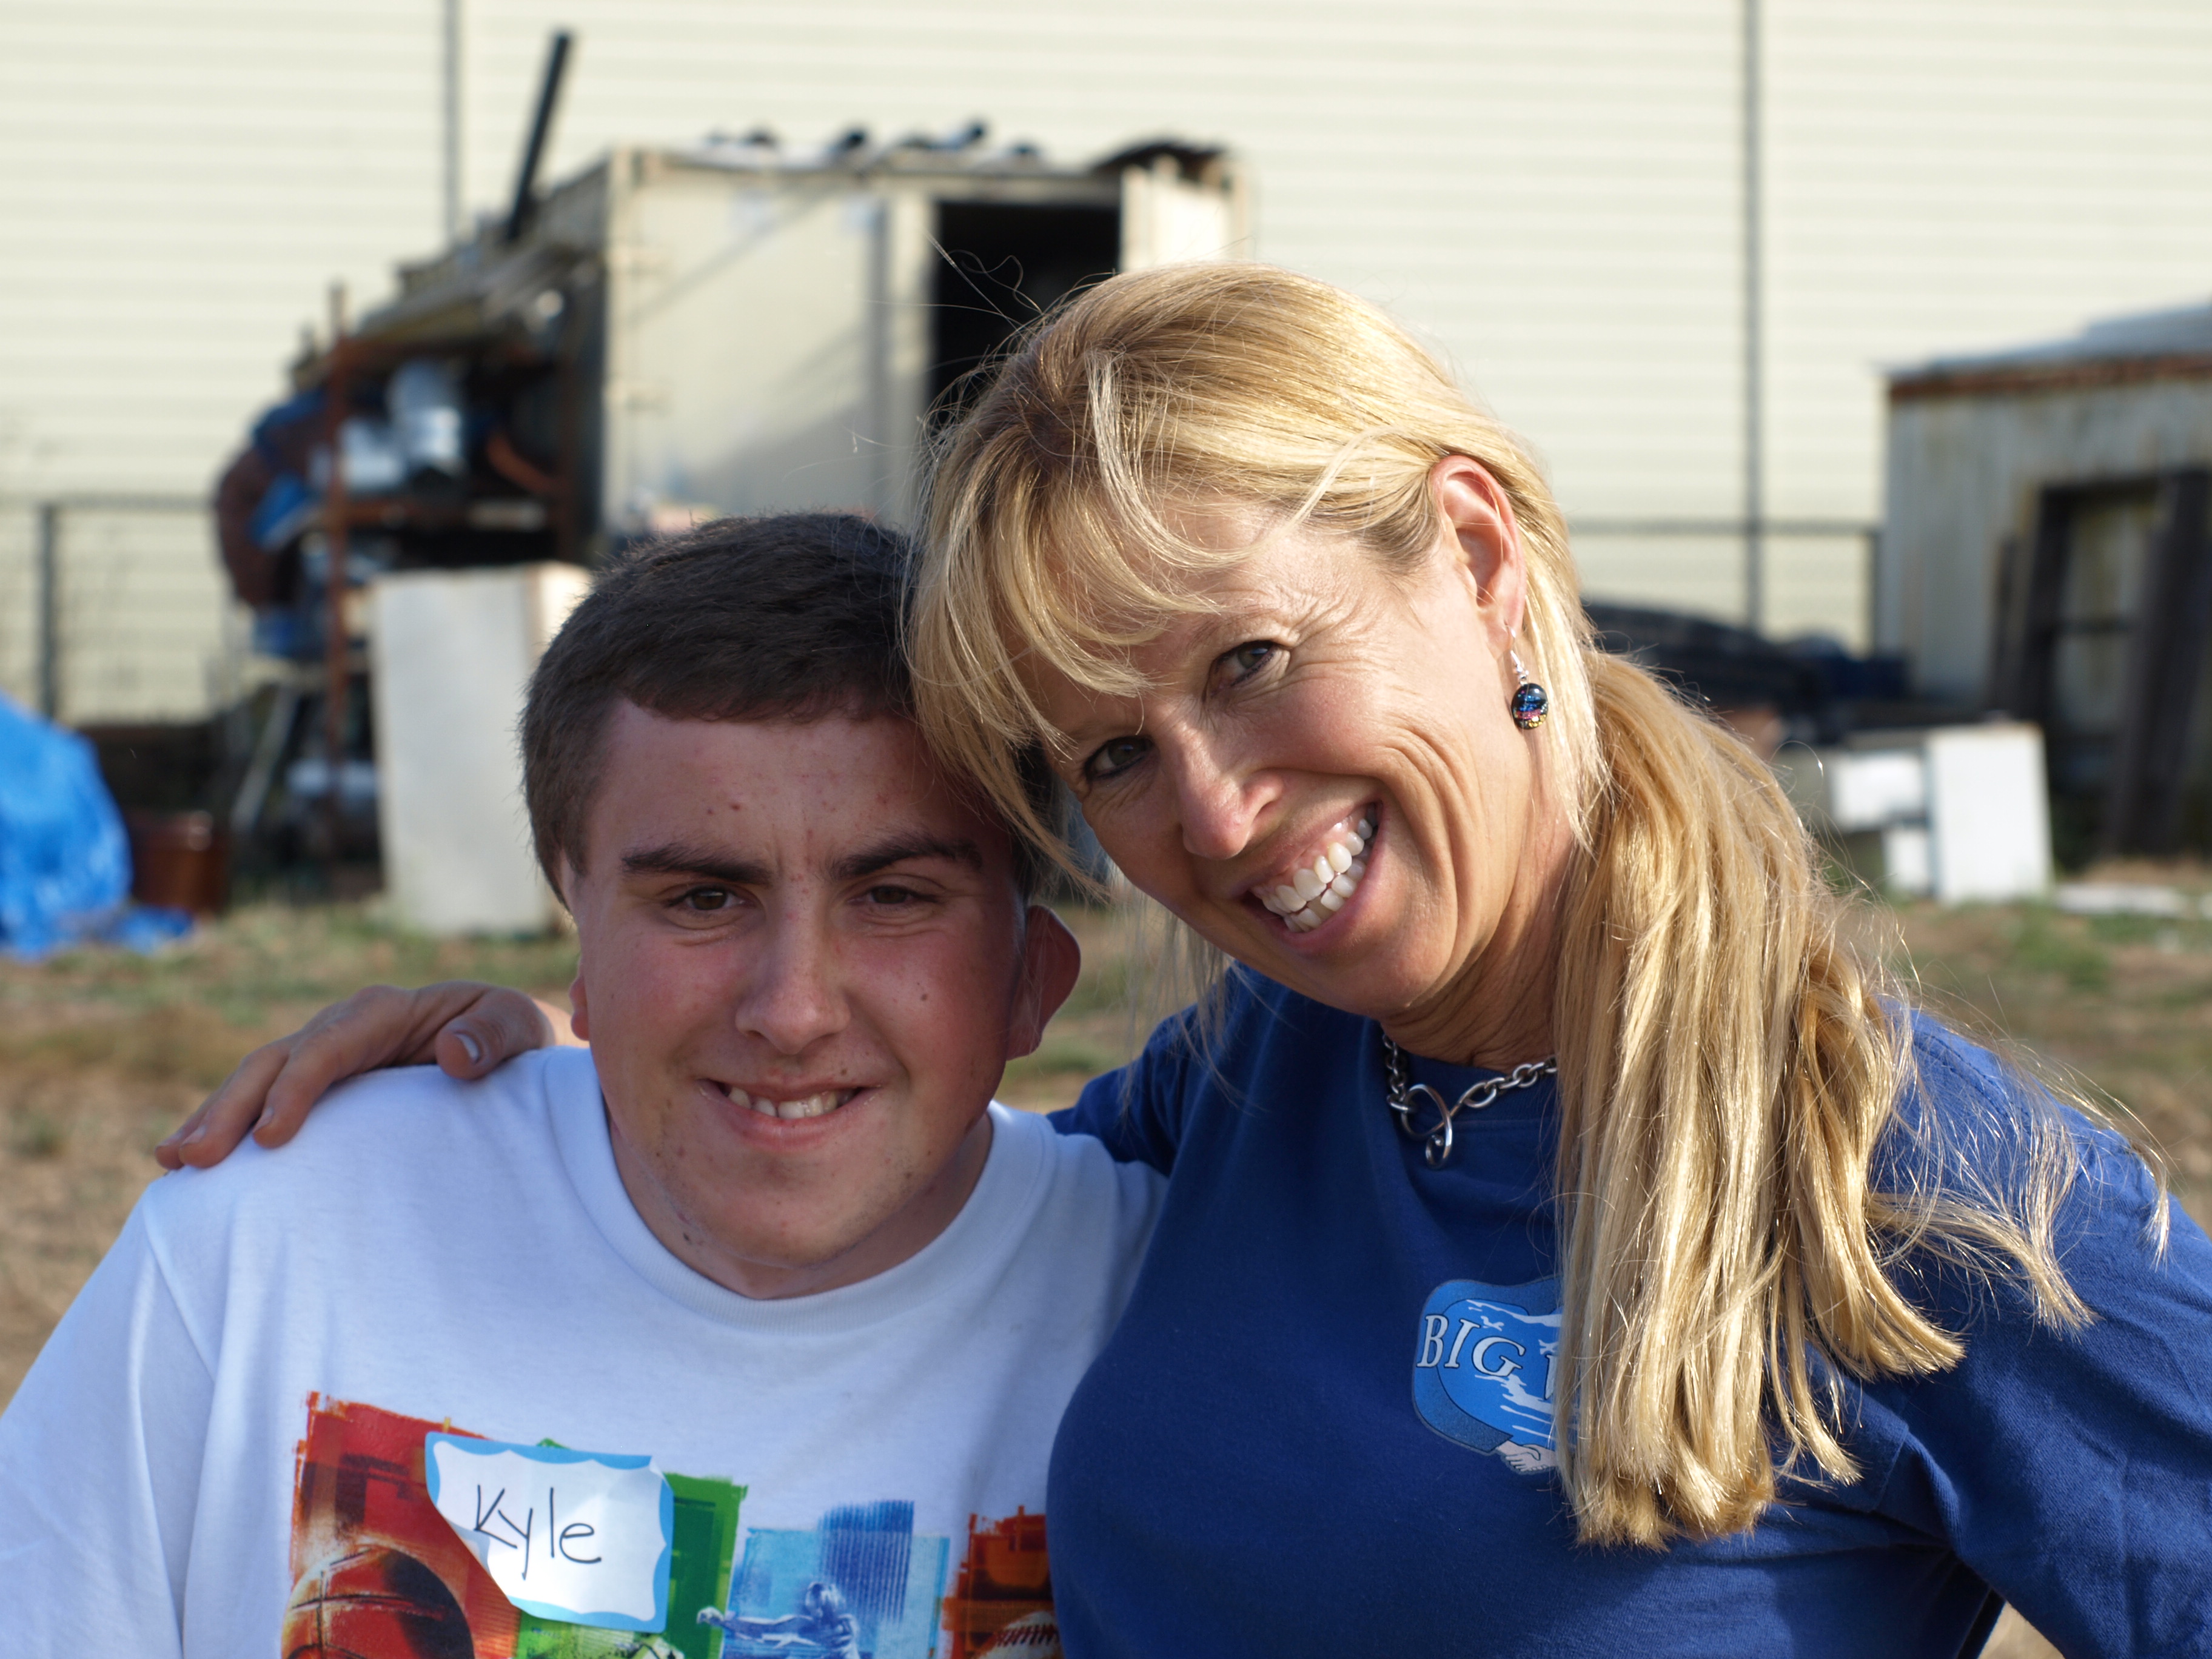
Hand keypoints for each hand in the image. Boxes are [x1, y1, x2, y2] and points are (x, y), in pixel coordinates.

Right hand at [155, 982, 574, 1169]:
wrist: (508, 1049)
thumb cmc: (514, 1037)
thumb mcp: (519, 1027)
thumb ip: (493, 1037)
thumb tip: (452, 1055)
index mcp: (385, 1011)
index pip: (331, 1045)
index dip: (297, 1087)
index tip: (272, 1136)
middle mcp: (342, 1028)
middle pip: (276, 1061)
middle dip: (234, 1107)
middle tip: (196, 1157)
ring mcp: (322, 1056)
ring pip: (256, 1081)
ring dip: (214, 1117)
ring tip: (174, 1161)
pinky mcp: (316, 1088)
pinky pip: (262, 1102)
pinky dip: (226, 1127)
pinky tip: (187, 1165)